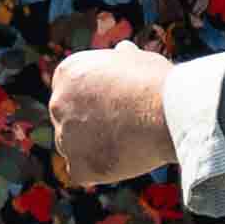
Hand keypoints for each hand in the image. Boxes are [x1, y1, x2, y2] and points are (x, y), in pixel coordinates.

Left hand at [43, 41, 182, 189]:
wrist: (167, 113)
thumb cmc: (156, 83)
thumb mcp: (139, 60)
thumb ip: (122, 59)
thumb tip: (122, 51)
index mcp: (67, 73)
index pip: (71, 92)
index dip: (93, 102)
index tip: (115, 107)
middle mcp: (57, 103)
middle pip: (69, 120)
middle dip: (89, 125)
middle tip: (122, 127)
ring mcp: (65, 136)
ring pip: (74, 147)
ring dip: (93, 148)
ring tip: (126, 143)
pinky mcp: (78, 165)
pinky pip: (82, 172)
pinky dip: (98, 170)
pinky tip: (120, 160)